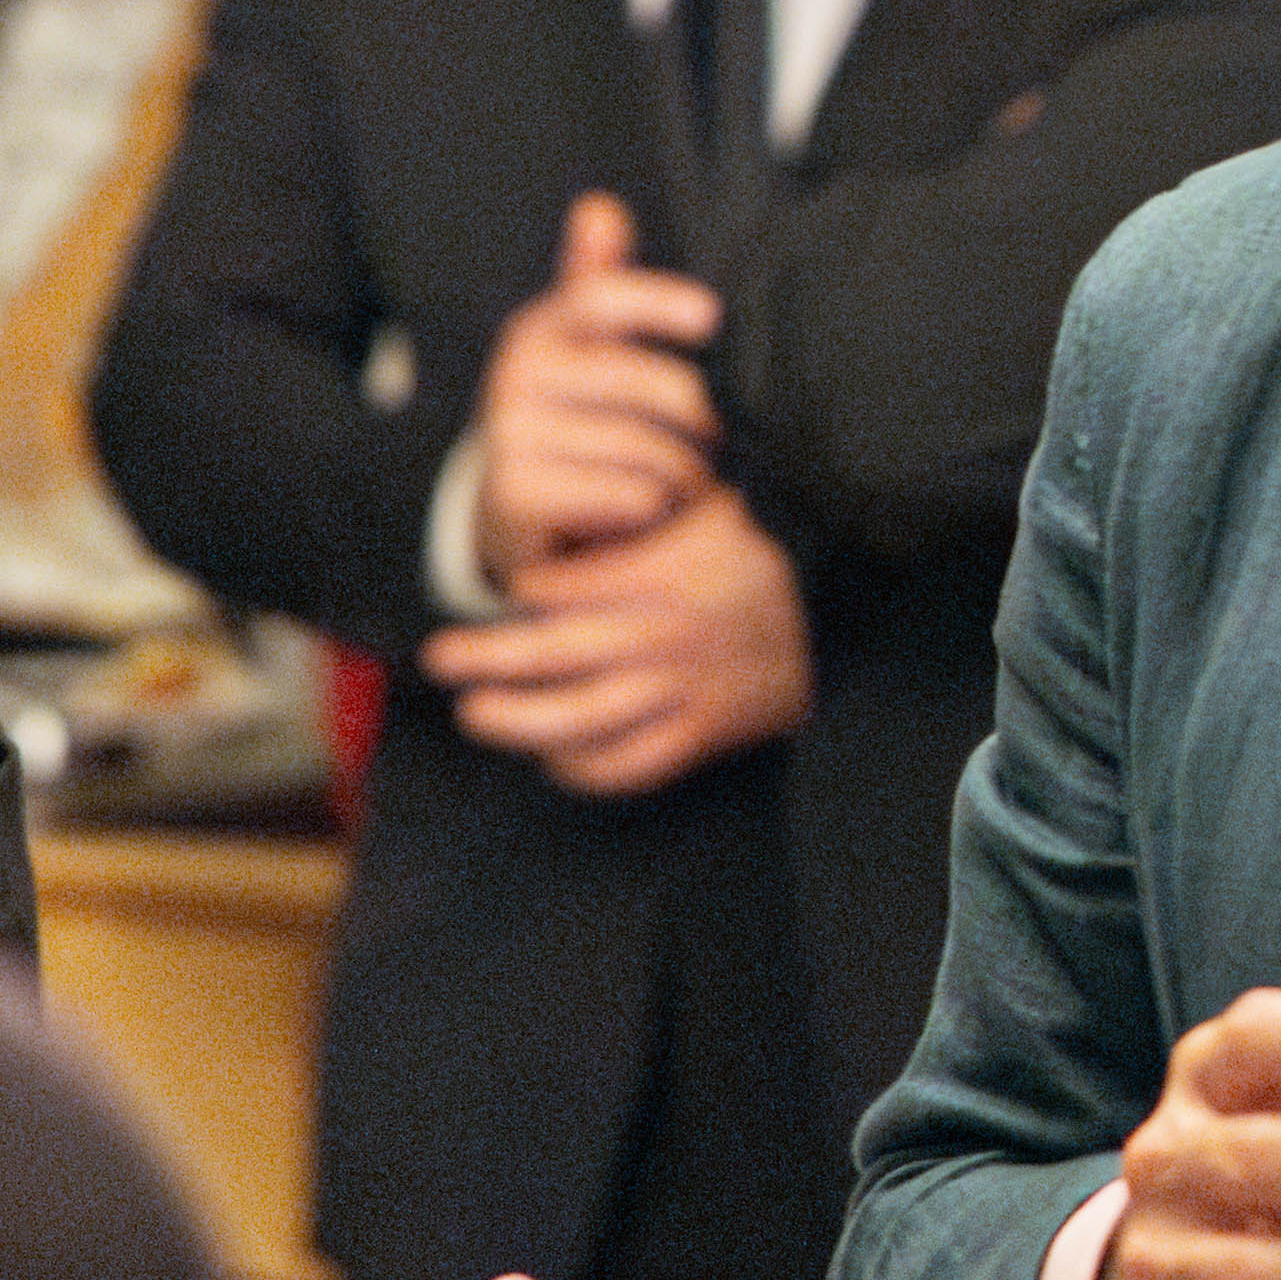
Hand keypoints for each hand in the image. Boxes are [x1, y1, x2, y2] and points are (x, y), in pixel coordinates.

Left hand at [422, 486, 811, 795]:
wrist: (841, 610)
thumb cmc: (766, 553)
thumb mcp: (704, 510)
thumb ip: (634, 522)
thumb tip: (568, 529)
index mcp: (660, 574)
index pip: (563, 589)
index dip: (522, 592)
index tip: (503, 594)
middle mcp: (663, 635)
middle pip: (553, 652)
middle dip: (485, 657)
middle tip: (439, 658)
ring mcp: (683, 689)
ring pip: (581, 718)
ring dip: (516, 719)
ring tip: (475, 713)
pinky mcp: (703, 732)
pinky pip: (629, 764)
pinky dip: (583, 769)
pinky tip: (551, 758)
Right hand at [472, 195, 723, 588]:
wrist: (513, 509)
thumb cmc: (573, 417)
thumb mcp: (583, 349)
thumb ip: (597, 281)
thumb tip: (598, 207)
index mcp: (540, 329)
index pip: (599, 297)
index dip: (657, 302)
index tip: (711, 316)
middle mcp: (516, 374)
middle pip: (652, 385)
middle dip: (706, 422)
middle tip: (721, 444)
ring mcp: (508, 434)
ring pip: (650, 449)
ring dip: (688, 474)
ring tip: (689, 483)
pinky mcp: (514, 493)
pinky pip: (629, 496)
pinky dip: (655, 509)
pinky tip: (650, 513)